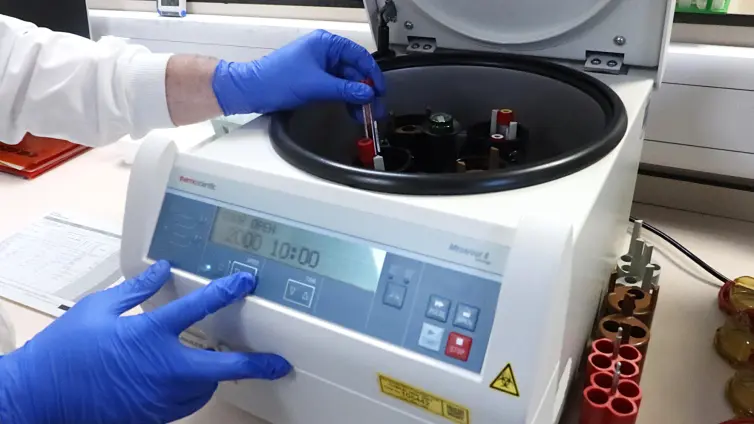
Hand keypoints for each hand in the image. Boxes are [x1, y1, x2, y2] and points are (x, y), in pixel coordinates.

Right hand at [0, 261, 290, 423]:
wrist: (36, 400)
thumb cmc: (61, 354)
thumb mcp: (97, 309)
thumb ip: (135, 290)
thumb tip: (160, 271)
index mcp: (149, 335)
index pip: (200, 307)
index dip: (228, 292)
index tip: (245, 284)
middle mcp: (162, 369)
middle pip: (222, 368)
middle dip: (254, 365)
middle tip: (276, 363)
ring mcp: (158, 398)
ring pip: (205, 389)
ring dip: (214, 376)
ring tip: (215, 363)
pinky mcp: (150, 417)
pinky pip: (183, 404)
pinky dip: (190, 391)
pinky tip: (181, 380)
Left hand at [212, 29, 385, 114]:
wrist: (253, 91)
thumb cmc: (275, 79)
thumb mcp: (316, 85)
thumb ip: (345, 90)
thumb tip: (367, 93)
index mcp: (325, 43)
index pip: (359, 56)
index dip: (372, 74)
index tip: (379, 90)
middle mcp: (325, 52)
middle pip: (354, 70)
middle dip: (365, 90)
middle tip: (374, 107)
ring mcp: (320, 67)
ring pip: (347, 82)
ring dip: (356, 98)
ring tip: (364, 114)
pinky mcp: (315, 80)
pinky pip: (337, 88)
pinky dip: (345, 99)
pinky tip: (352, 110)